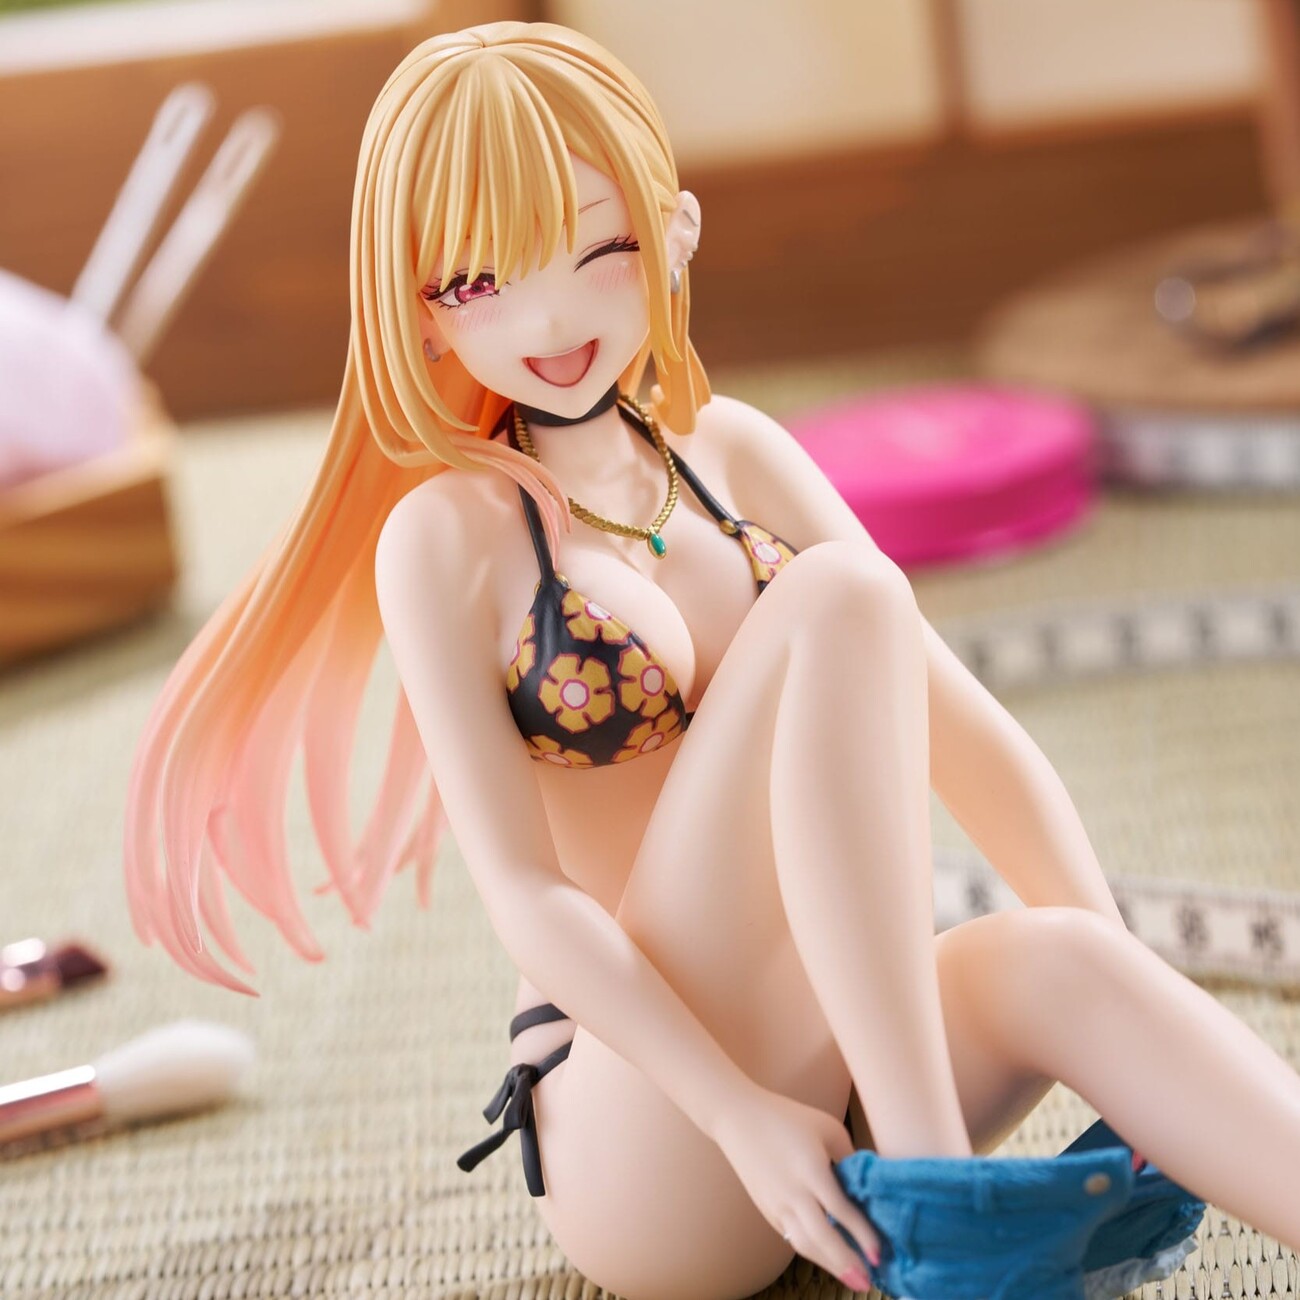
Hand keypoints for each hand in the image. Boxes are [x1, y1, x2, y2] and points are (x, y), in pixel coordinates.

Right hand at [711, 1084, 881, 1289]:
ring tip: (852, 1279)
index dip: (862, 1235)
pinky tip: (828, 1256)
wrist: (738, 1118)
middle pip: (821, 1237)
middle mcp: (792, 1192)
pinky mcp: (767, 1210)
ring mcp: (776, 1204)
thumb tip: (867, 1185)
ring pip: (804, 1244)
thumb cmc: (787, 1117)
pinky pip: (792, 1236)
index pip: (840, 1210)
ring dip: (829, 1265)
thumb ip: (849, 1156)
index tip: (880, 1254)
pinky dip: (812, 1250)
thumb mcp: (826, 1127)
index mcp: (810, 1169)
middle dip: (846, 1263)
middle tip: (868, 1281)